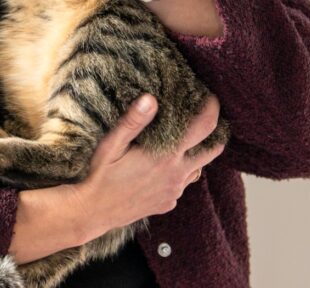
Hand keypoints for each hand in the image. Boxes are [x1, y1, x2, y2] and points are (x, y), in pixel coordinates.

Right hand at [68, 94, 224, 241]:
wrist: (96, 211)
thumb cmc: (103, 174)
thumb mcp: (113, 143)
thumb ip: (134, 121)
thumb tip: (151, 98)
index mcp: (167, 156)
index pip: (203, 129)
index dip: (212, 110)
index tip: (211, 98)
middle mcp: (177, 174)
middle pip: (212, 151)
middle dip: (214, 133)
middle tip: (203, 117)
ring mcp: (175, 191)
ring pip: (197, 168)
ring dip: (195, 154)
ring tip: (180, 140)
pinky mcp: (169, 202)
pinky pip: (182, 183)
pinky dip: (179, 171)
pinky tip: (162, 166)